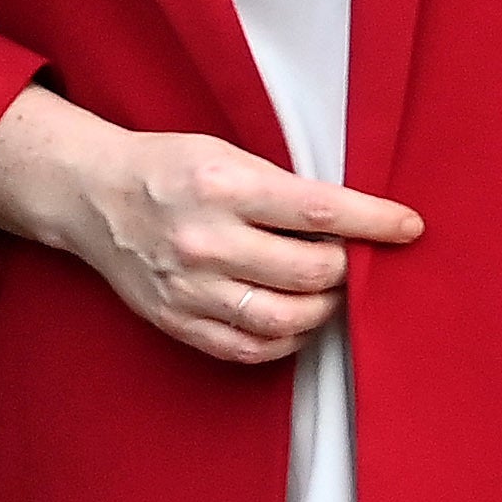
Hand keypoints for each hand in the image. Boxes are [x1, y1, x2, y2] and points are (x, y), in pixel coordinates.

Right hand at [0, 86, 417, 367]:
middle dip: (345, 269)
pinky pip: (249, 348)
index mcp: (222, 186)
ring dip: (322, 309)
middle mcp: (205, 240)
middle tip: (350, 259)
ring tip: (326, 292)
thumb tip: (352, 225)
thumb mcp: (225, 154)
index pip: (321, 211)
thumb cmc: (168, 168)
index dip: (375, 222)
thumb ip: (282, 189)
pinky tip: (295, 319)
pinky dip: (285, 340)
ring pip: (285, 319)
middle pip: (309, 272)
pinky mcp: (177, 320)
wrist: (93, 196)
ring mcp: (189, 287)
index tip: (409, 227)